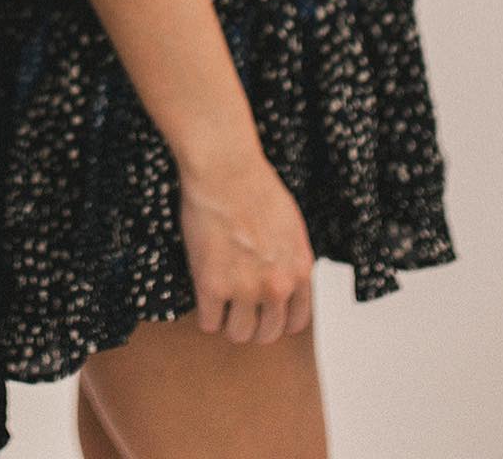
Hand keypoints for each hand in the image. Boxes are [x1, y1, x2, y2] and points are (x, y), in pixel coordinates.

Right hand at [178, 143, 314, 343]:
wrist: (225, 169)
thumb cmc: (254, 185)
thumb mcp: (290, 227)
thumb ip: (289, 259)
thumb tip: (281, 276)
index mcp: (299, 271)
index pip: (295, 322)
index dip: (277, 318)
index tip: (263, 312)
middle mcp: (276, 286)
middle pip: (266, 333)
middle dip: (252, 324)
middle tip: (237, 309)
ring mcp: (244, 288)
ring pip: (237, 333)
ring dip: (227, 322)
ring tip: (218, 305)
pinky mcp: (211, 285)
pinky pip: (208, 322)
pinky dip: (205, 314)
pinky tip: (203, 296)